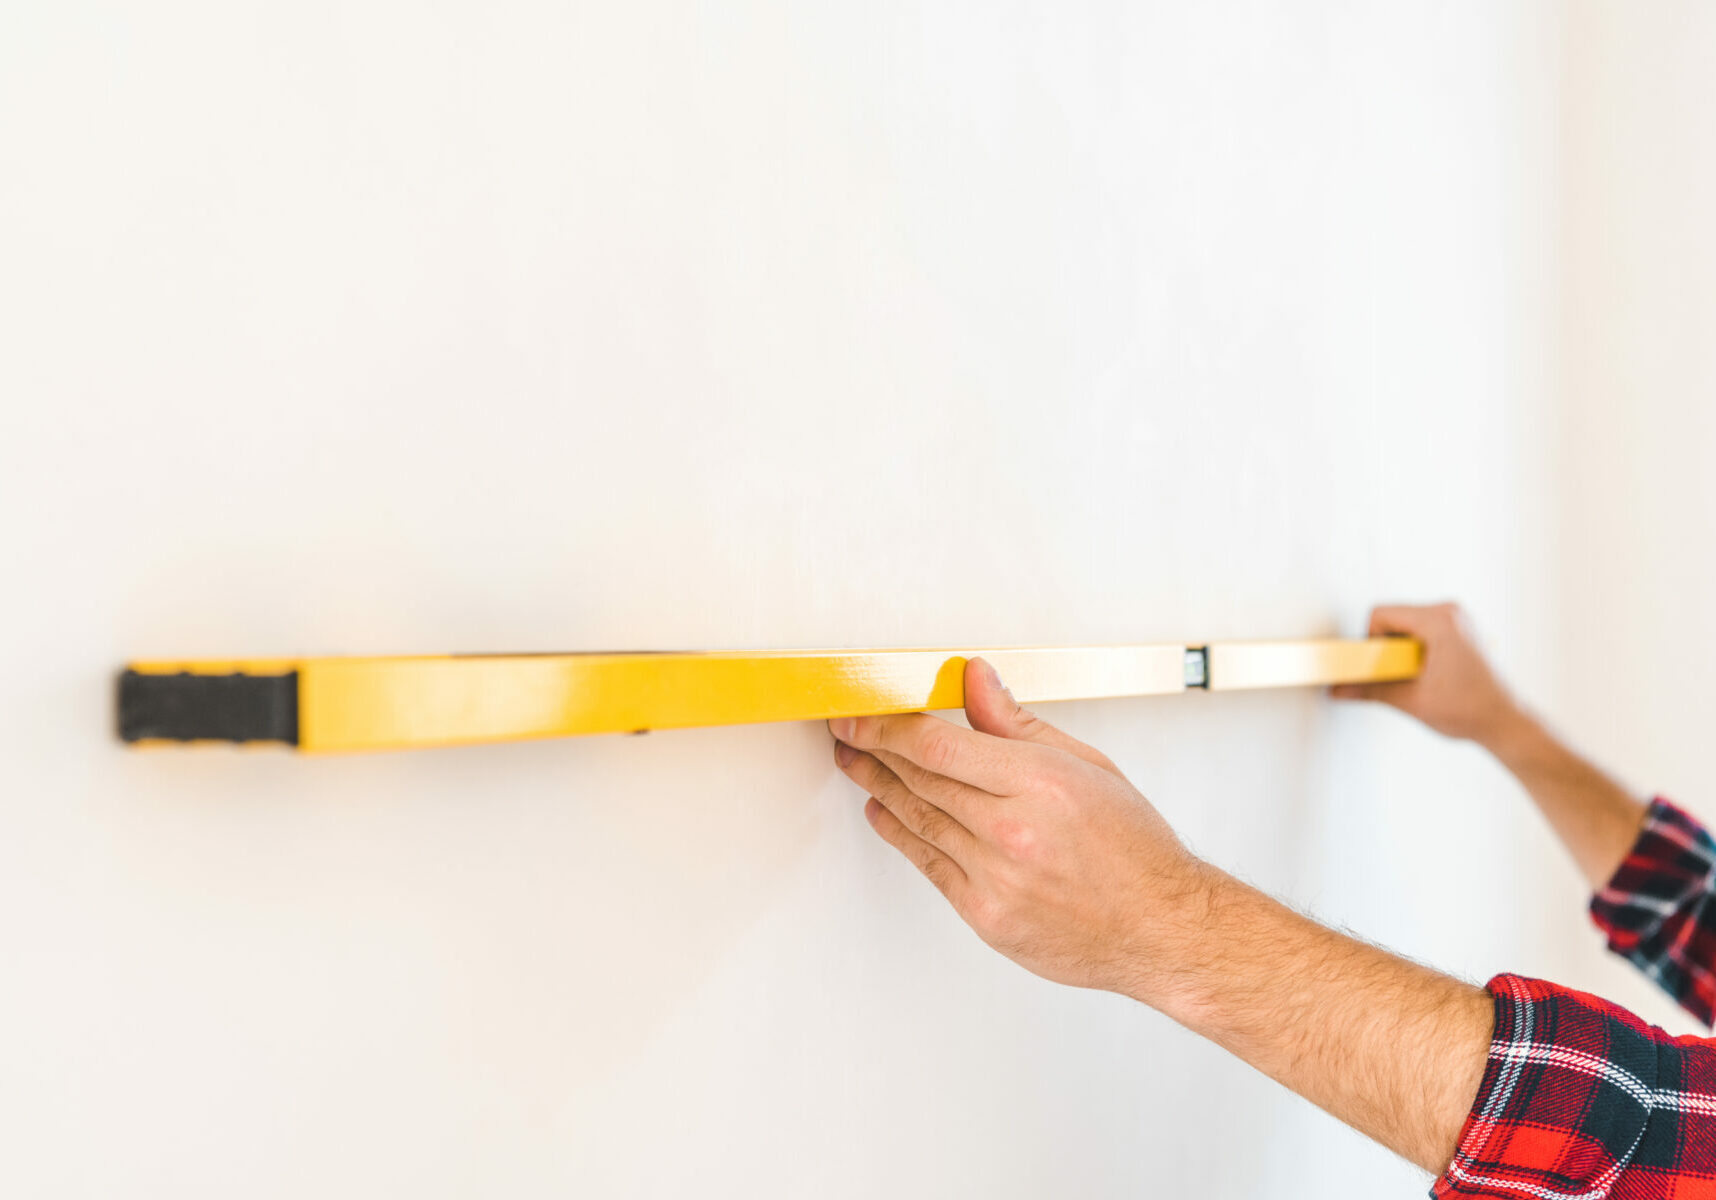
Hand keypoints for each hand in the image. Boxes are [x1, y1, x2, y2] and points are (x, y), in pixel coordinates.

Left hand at [828, 657, 1210, 997]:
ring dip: (878, 790)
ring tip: (853, 765)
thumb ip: (1017, 724)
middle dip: (872, 753)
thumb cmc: (1133, 848)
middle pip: (920, 783)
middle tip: (845, 734)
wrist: (1160, 928)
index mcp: (1039, 784)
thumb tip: (975, 680)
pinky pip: (930, 867)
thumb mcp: (1086, 765)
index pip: (938, 747)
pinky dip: (901, 836)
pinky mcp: (987, 917)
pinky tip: (885, 814)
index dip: (886, 729)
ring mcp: (996, 879)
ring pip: (917, 824)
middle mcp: (1013, 832)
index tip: (858, 716)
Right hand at [1331, 602, 1526, 747]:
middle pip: (1393, 618)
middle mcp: (1450, 612)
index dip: (1371, 643)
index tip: (1379, 668)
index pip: (1381, 615)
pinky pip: (1420, 630)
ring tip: (1419, 678)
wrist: (1506, 721)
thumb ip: (1370, 690)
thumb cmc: (1471, 710)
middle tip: (1402, 677)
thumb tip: (1340, 689)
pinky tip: (1428, 675)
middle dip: (1387, 649)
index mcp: (1440, 622)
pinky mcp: (1460, 629)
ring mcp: (1457, 619)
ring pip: (1405, 625)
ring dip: (1400, 652)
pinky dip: (1414, 651)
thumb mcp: (1411, 701)